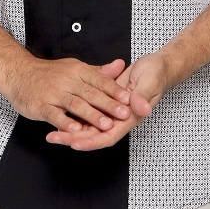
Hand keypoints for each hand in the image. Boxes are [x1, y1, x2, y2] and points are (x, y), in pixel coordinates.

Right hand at [0, 56, 132, 133]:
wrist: (19, 73)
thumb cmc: (49, 73)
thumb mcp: (75, 67)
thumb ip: (98, 71)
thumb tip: (120, 65)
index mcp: (77, 70)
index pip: (99, 80)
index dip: (114, 90)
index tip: (129, 98)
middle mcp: (67, 80)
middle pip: (90, 93)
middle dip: (108, 104)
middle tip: (124, 113)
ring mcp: (53, 93)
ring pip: (75, 104)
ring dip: (91, 115)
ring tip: (106, 124)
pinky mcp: (41, 105)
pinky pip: (54, 115)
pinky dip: (65, 122)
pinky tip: (75, 129)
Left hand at [46, 52, 168, 150]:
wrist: (157, 66)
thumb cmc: (155, 73)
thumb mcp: (150, 82)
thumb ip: (142, 96)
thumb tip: (139, 109)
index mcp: (131, 117)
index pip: (108, 135)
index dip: (91, 141)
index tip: (74, 142)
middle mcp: (120, 119)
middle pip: (94, 135)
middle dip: (73, 138)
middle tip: (53, 137)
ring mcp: (112, 112)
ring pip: (89, 127)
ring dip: (71, 130)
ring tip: (52, 134)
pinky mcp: (106, 103)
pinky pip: (89, 114)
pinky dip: (76, 117)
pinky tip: (61, 117)